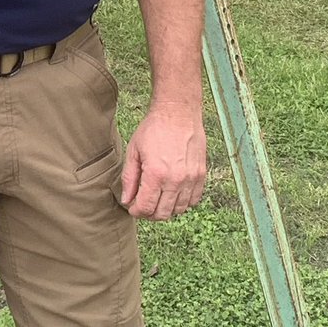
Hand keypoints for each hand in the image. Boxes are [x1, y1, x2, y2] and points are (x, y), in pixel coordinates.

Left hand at [121, 106, 205, 220]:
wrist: (178, 112)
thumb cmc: (154, 129)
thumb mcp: (134, 150)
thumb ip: (129, 178)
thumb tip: (126, 200)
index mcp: (156, 174)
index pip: (146, 207)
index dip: (136, 212)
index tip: (132, 208)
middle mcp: (175, 179)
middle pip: (163, 213)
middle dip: (150, 214)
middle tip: (143, 205)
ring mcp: (190, 178)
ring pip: (179, 210)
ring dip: (166, 209)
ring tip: (157, 199)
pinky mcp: (201, 175)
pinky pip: (193, 200)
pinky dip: (182, 202)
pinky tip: (172, 193)